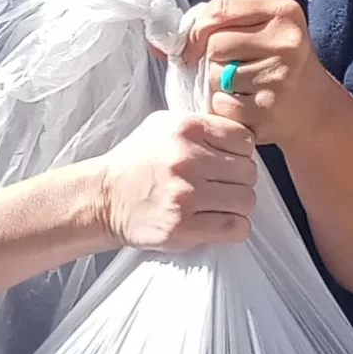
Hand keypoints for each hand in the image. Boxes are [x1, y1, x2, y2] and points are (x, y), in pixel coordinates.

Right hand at [94, 110, 256, 249]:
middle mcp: (187, 159)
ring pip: (246, 201)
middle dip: (239, 180)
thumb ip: (201, 126)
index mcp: (185, 128)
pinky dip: (234, 227)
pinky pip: (236, 228)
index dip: (240, 153)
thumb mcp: (163, 126)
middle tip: (222, 186)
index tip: (227, 161)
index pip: (244, 140)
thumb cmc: (136, 162)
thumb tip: (241, 139)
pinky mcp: (184, 226)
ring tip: (219, 205)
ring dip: (237, 205)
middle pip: (248, 172)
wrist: (103, 198)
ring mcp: (186, 195)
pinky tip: (218, 221)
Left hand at [179, 0, 341, 149]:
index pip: (220, 8)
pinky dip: (223, 105)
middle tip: (230, 66)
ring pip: (215, 75)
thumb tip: (159, 43)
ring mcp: (278, 77)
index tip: (194, 41)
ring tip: (241, 85)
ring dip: (217, 83)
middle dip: (212, 57)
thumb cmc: (275, 60)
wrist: (312, 105)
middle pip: (215, 44)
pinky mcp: (267, 109)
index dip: (198, 26)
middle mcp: (286, 42)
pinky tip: (243, 103)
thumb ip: (216, 22)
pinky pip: (221, 103)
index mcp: (282, 11)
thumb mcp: (260, 27)